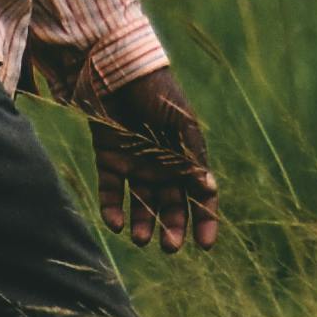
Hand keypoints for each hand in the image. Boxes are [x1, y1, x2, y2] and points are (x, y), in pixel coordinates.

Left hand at [64, 61, 219, 252]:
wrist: (119, 69)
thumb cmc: (158, 92)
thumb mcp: (181, 124)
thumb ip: (192, 157)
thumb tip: (207, 190)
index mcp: (185, 157)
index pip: (199, 195)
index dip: (205, 219)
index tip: (204, 244)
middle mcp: (162, 165)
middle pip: (170, 206)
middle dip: (172, 228)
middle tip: (169, 246)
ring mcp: (135, 164)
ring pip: (141, 205)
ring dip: (142, 225)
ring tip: (140, 239)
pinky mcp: (109, 160)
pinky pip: (113, 192)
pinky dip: (113, 209)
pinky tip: (115, 223)